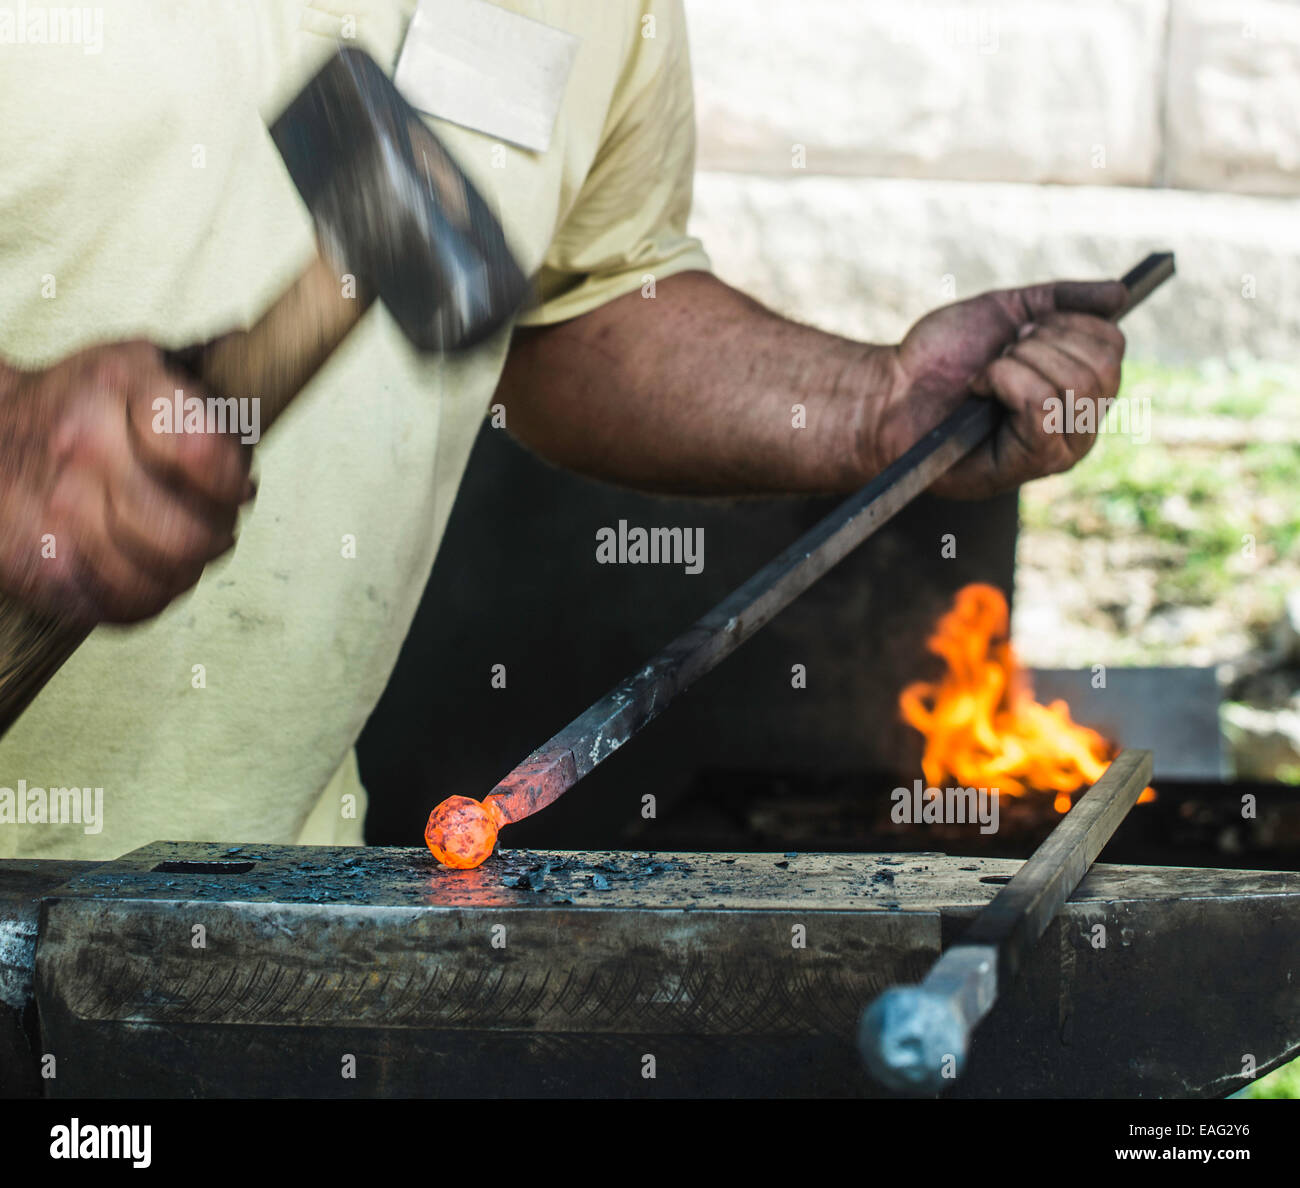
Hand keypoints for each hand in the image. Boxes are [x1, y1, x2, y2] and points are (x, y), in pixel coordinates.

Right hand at [0, 341, 252, 622]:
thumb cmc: (84, 402)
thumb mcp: (140, 363)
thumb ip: (206, 381)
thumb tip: (261, 387)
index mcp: (121, 390)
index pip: (207, 454)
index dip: (233, 480)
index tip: (233, 482)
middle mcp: (86, 453)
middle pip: (189, 534)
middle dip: (217, 533)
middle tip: (211, 522)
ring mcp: (59, 515)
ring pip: (163, 578)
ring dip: (186, 569)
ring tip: (176, 542)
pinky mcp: (42, 568)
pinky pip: (125, 607)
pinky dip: (149, 596)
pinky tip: (144, 567)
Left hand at [871, 279, 1127, 497]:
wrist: (891, 391)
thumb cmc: (944, 357)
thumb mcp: (1009, 312)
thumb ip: (1064, 300)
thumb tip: (1121, 293)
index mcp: (1080, 389)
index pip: (1112, 344)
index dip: (1064, 323)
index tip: (1020, 332)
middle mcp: (1079, 424)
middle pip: (1100, 366)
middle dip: (1039, 343)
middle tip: (999, 355)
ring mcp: (1058, 450)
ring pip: (1072, 386)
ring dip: (1017, 363)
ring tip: (985, 376)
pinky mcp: (1028, 466)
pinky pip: (1042, 408)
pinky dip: (1005, 382)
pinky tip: (980, 390)